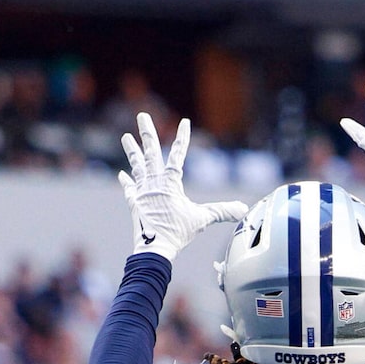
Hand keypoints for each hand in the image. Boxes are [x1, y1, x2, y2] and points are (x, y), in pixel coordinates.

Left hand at [120, 114, 247, 259]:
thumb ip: (222, 212)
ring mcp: (142, 192)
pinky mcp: (134, 203)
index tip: (184, 121)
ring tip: (125, 137)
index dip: (182, 137)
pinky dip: (126, 181)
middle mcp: (154, 182)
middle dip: (147, 132)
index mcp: (170, 182)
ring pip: (137, 166)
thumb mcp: (202, 219)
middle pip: (150, 152)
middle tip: (141, 115)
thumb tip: (243, 209)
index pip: (178, 154)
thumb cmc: (177, 233)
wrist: (154, 248)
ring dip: (132, 151)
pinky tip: (121, 174)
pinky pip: (129, 188)